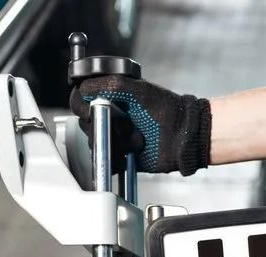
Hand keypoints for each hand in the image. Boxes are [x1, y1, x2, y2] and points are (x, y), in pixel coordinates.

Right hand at [69, 75, 211, 175]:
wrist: (185, 137)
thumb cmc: (169, 111)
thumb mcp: (139, 91)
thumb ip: (111, 85)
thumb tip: (83, 89)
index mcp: (111, 96)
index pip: (80, 98)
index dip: (81, 104)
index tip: (90, 108)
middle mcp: (110, 116)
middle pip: (86, 123)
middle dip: (105, 126)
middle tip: (126, 123)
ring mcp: (114, 136)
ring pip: (95, 144)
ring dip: (116, 142)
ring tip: (137, 138)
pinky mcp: (120, 156)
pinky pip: (106, 161)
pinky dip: (116, 159)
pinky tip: (133, 152)